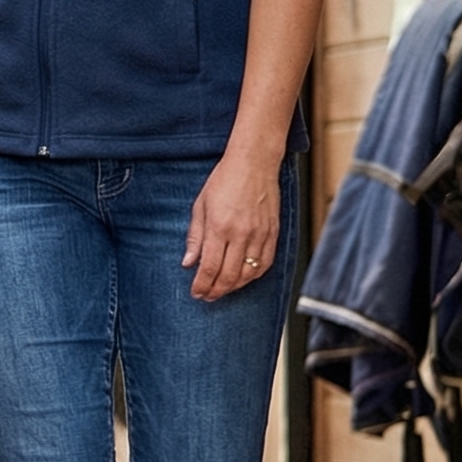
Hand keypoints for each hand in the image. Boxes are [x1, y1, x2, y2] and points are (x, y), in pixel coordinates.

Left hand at [183, 152, 280, 300]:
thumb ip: (195, 237)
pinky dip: (254, 276)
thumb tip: (188, 263)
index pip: (209, 267)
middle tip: (206, 297)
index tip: (195, 293)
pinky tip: (243, 279)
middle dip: (216, 291)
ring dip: (234, 287)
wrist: (254, 164)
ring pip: (249, 273)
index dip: (202, 285)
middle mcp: (242, 234)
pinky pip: (265, 263)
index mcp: (219, 227)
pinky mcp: (273, 233)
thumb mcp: (200, 206)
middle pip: (229, 275)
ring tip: (222, 290)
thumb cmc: (224, 182)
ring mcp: (260, 235)